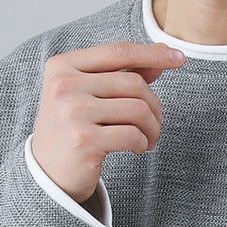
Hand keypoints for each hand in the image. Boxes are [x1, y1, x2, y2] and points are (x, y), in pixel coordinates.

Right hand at [29, 42, 184, 205]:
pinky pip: (132, 135)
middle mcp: (63, 85)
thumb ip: (121, 73)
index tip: (179, 58)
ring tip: (148, 139)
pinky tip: (136, 148)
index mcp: (62, 66)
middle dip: (154, 105)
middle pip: (134, 83)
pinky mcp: (83, 141)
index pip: (118, 52)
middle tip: (154, 124)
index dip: (152, 53)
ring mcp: (72, 113)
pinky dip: (142, 143)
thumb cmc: (72, 128)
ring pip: (138, 109)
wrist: (47, 174)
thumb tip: (161, 55)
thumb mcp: (89, 94)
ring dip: (152, 127)